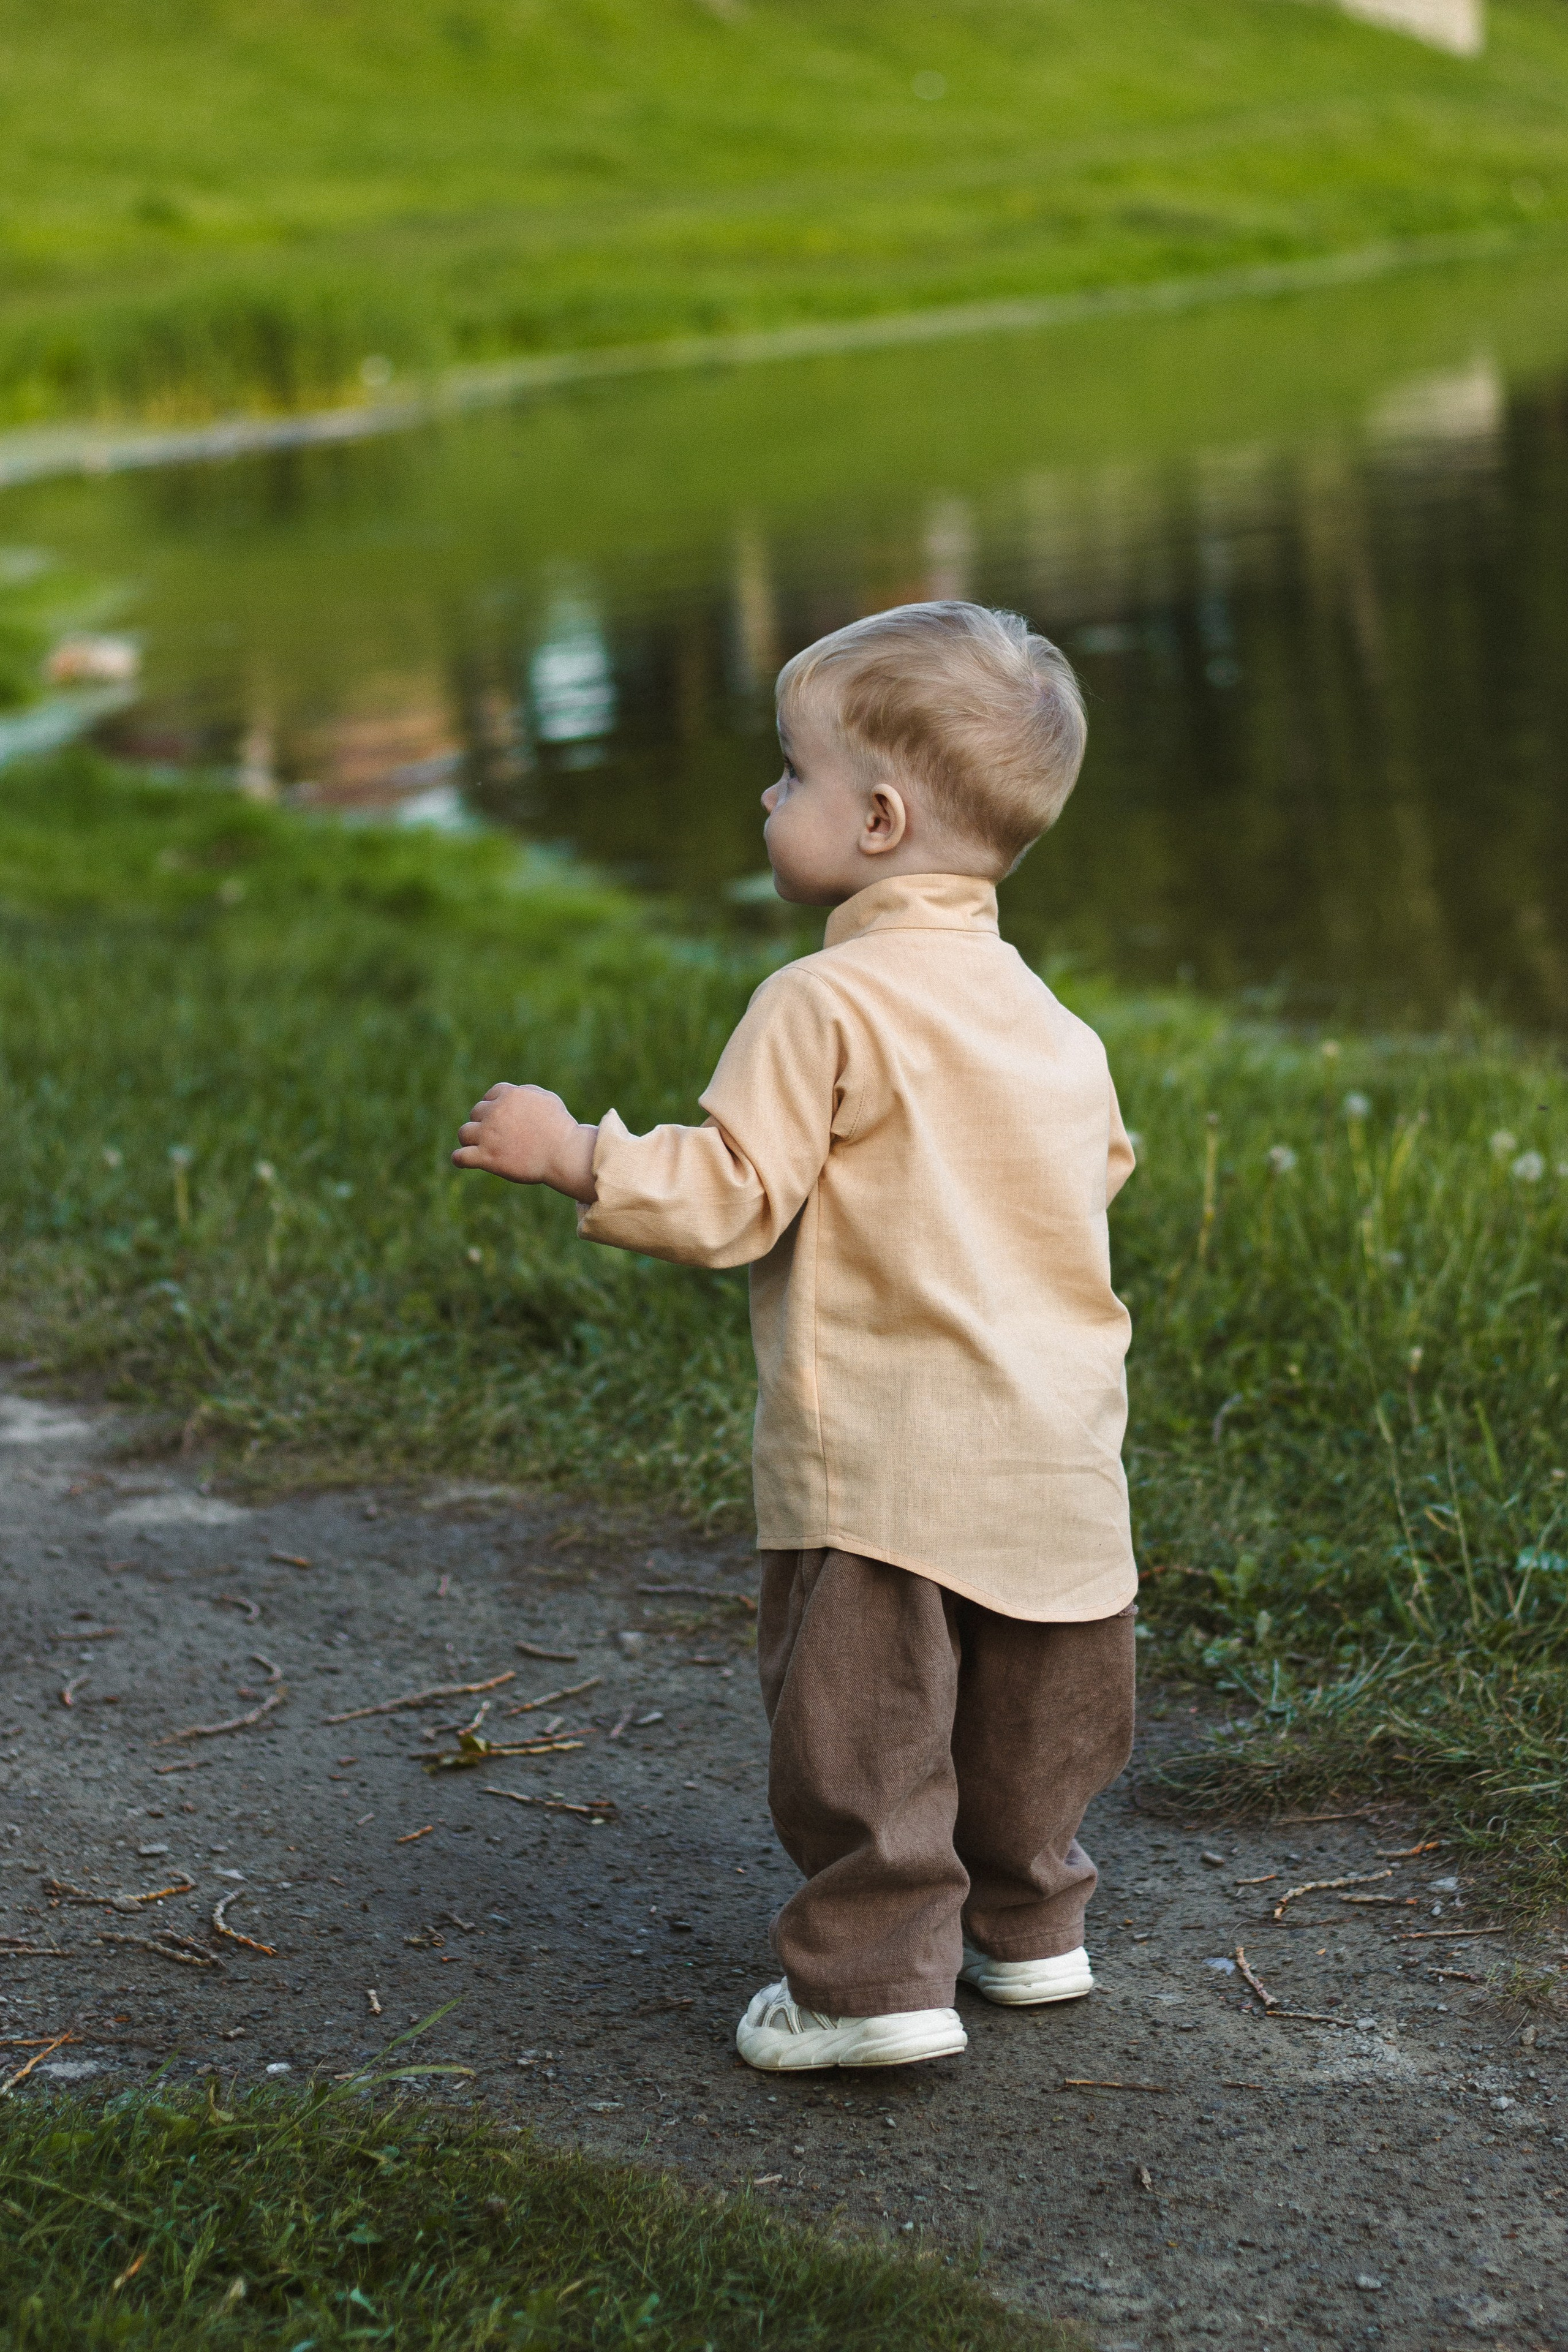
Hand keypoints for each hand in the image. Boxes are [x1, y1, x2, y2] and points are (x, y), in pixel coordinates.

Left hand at [451, 1083, 598, 1200]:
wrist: (563, 1153)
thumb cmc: (560, 1127)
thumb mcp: (546, 1099)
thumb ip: (526, 1093)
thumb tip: (513, 1094)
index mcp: (509, 1095)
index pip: (490, 1096)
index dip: (493, 1106)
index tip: (500, 1118)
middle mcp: (495, 1112)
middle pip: (476, 1113)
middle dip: (483, 1123)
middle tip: (495, 1136)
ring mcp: (488, 1135)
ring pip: (464, 1133)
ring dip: (470, 1139)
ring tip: (478, 1147)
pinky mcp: (486, 1157)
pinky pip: (460, 1157)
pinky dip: (460, 1159)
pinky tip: (464, 1160)